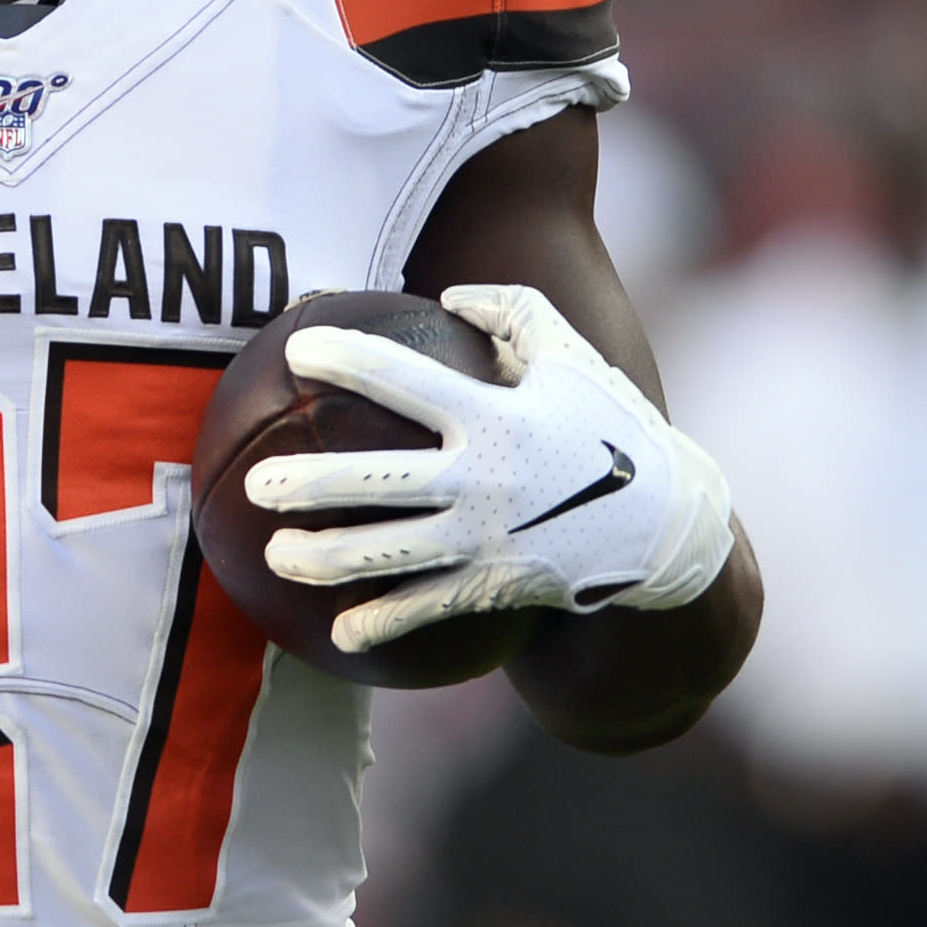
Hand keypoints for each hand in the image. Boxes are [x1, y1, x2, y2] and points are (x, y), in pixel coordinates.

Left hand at [243, 282, 735, 654]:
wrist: (667, 525)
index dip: (346, 360)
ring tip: (274, 554)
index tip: (298, 348)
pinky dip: (379, 624)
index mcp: (495, 415)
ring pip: (386, 555)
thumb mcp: (573, 357)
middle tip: (258, 481)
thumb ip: (514, 311)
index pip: (403, 380)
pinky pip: (424, 610)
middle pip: (376, 482)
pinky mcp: (494, 586)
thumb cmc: (611, 427)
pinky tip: (337, 634)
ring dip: (323, 559)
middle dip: (308, 483)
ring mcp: (485, 540)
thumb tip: (449, 293)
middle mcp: (483, 480)